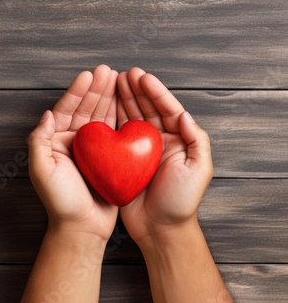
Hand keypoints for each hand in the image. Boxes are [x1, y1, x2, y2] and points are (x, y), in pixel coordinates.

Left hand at [28, 65, 118, 240]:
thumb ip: (39, 140)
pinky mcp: (108, 158)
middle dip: (96, 89)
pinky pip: (114, 132)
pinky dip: (119, 116)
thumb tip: (46, 113)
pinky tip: (127, 103)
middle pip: (84, 109)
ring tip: (118, 79)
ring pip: (100, 117)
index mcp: (55, 142)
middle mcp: (72, 142)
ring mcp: (91, 150)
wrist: (82, 227)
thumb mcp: (42, 170)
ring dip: (108, 98)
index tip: (88, 74)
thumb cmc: (61, 201)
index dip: (77, 91)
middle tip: (108, 71)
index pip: (65, 110)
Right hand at [116, 68, 212, 247]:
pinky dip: (111, 120)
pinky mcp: (123, 161)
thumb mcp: (198, 170)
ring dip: (123, 100)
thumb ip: (196, 140)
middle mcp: (159, 142)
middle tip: (123, 74)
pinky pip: (117, 136)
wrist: (160, 228)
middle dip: (136, 90)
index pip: (167, 109)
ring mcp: (139, 151)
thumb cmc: (181, 202)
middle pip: (147, 109)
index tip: (141, 77)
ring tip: (113, 82)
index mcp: (178, 140)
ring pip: (131, 118)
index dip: (154, 92)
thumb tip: (184, 114)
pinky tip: (104, 108)